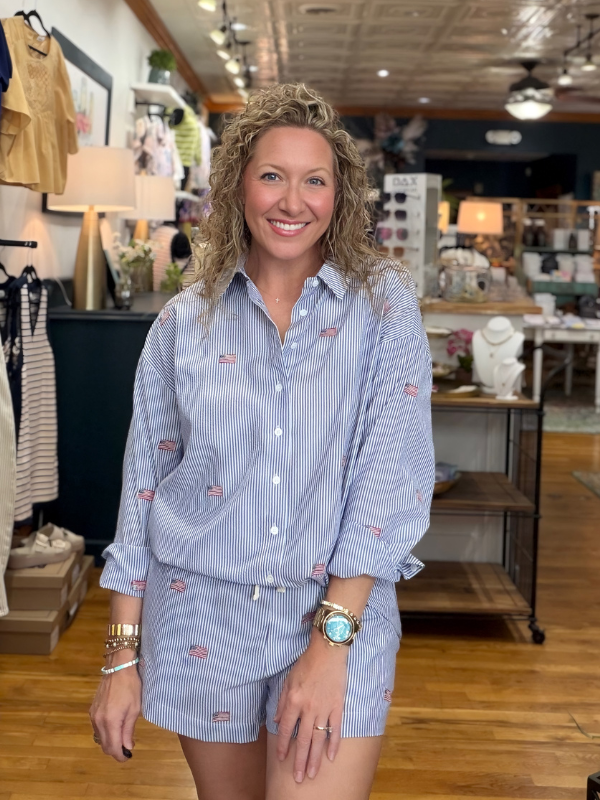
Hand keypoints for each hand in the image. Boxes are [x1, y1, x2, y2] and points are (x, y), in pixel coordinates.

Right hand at [89, 650, 141, 761]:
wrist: (118, 667)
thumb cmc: (130, 687)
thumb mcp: (135, 709)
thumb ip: (129, 730)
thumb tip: (127, 747)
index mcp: (110, 722)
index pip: (112, 748)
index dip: (120, 756)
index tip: (128, 757)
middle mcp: (98, 721)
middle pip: (104, 745)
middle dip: (115, 750)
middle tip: (127, 747)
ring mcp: (93, 715)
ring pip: (99, 737)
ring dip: (110, 741)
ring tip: (123, 736)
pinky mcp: (92, 710)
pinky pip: (97, 728)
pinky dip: (105, 732)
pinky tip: (115, 726)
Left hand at [274, 630, 347, 782]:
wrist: (328, 650)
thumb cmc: (307, 663)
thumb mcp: (288, 679)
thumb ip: (282, 702)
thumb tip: (279, 722)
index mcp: (294, 700)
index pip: (287, 729)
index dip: (283, 745)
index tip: (282, 759)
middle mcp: (308, 708)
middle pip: (303, 740)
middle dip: (299, 760)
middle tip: (298, 778)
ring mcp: (324, 708)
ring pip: (318, 739)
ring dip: (314, 758)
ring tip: (311, 773)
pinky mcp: (338, 706)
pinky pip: (336, 729)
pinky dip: (334, 744)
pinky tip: (331, 757)